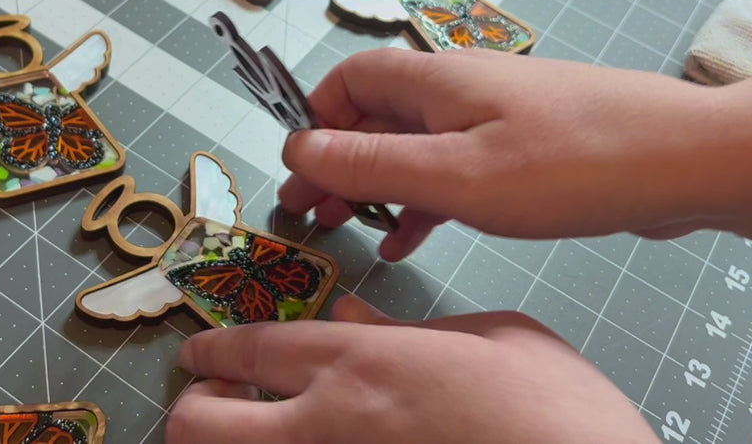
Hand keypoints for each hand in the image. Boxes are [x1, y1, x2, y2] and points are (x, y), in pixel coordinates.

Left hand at [167, 295, 658, 443]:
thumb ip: (410, 327)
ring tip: (245, 432)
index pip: (252, 348)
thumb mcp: (497, 339)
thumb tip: (354, 320)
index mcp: (362, 364)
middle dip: (191, 408)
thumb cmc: (560, 415)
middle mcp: (327, 427)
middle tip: (210, 400)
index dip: (211, 349)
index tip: (196, 353)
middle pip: (201, 424)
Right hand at [279, 48, 722, 259]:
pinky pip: (457, 170)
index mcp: (435, 81)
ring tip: (345, 231)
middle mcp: (460, 89)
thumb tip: (297, 149)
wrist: (685, 160)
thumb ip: (372, 165)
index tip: (297, 169)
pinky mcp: (527, 150)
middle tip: (306, 213)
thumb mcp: (455, 175)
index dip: (314, 118)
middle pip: (378, 115)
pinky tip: (411, 238)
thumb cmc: (567, 166)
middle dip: (336, 161)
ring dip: (376, 185)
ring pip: (416, 146)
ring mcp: (497, 118)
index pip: (351, 79)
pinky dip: (425, 200)